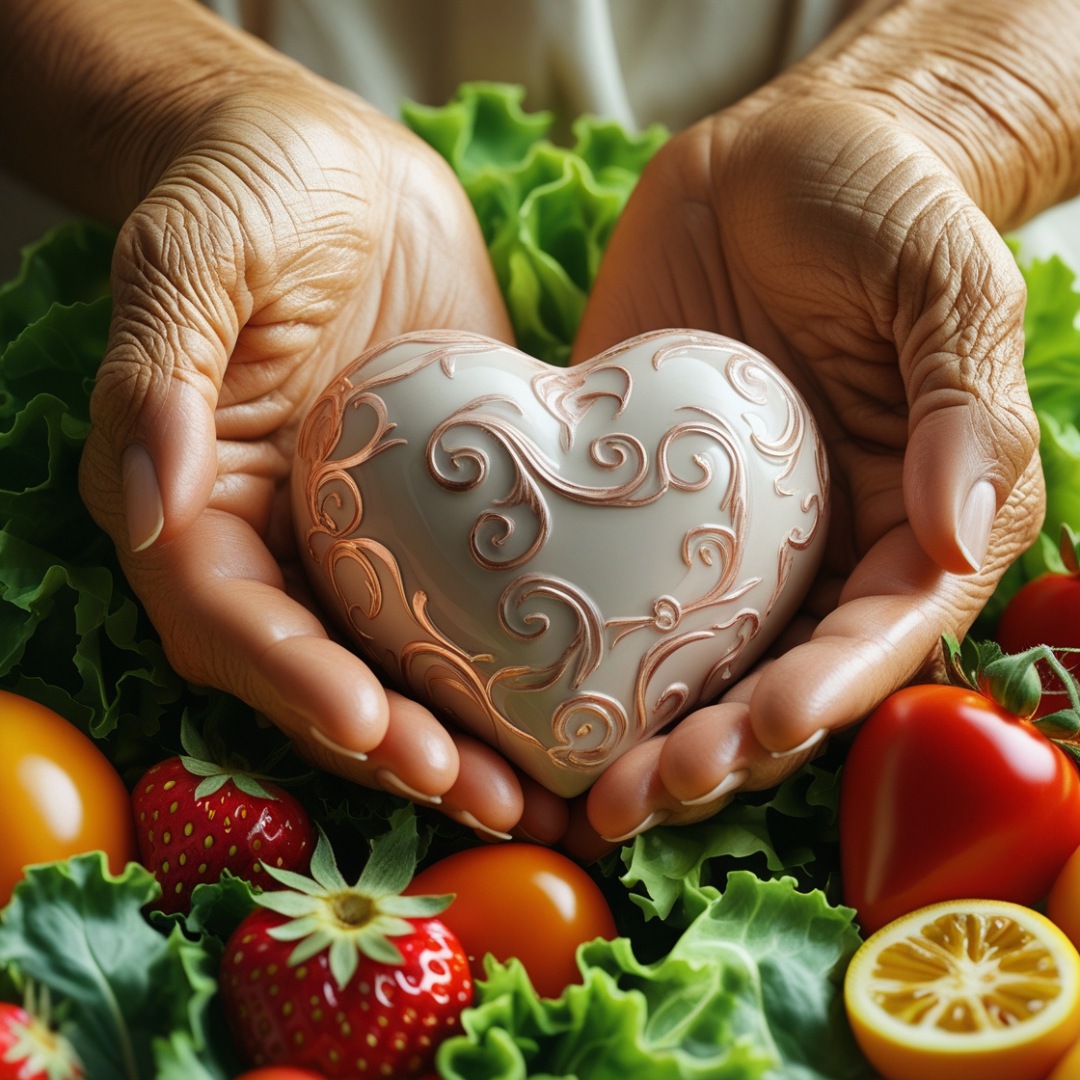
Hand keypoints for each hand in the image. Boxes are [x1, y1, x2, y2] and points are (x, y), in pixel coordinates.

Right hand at [75, 65, 561, 839]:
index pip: (227, 618)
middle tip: (492, 800)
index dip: (294, 682)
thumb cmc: (250, 186)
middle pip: (319, 673)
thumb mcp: (192, 256)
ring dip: (462, 739)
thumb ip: (158, 374)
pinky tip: (577, 711)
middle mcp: (269, 538)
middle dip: (396, 746)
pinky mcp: (433, 519)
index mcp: (193, 496)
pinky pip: (466, 610)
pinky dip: (509, 672)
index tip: (375, 728)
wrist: (339, 161)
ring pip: (398, 665)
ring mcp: (355, 537)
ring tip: (547, 800)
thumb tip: (153, 502)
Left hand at [572, 84, 1043, 841]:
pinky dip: (576, 659)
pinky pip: (609, 591)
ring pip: (689, 665)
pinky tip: (523, 704)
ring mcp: (722, 539)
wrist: (767, 157)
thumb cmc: (879, 203)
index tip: (760, 728)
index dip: (826, 693)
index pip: (878, 633)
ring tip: (580, 793)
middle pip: (775, 679)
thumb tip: (960, 532)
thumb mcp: (941, 284)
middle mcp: (820, 549)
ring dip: (638, 736)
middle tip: (639, 795)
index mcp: (914, 518)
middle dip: (716, 747)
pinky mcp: (637, 509)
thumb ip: (964, 406)